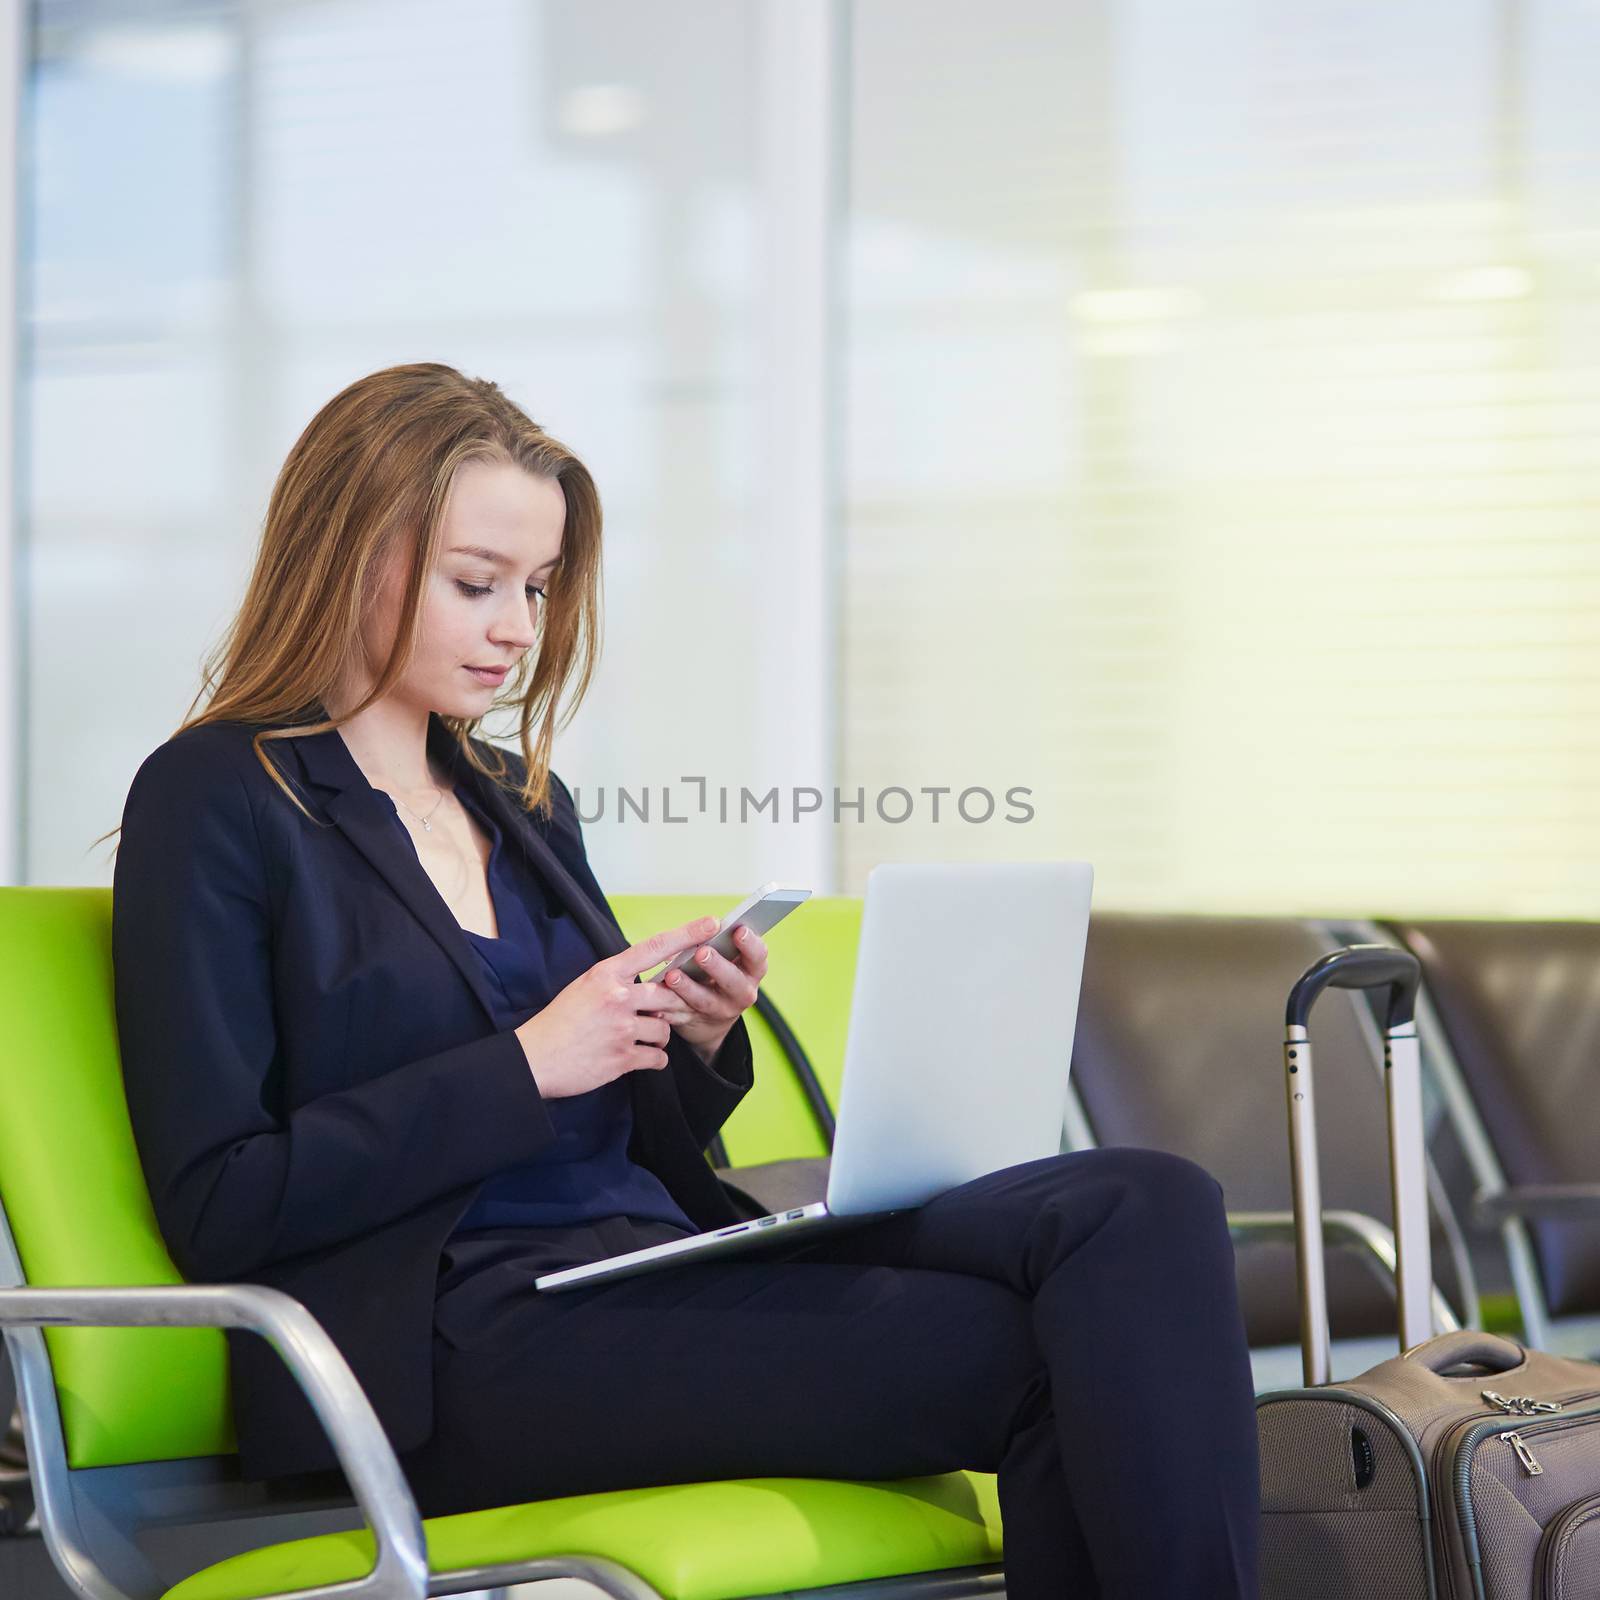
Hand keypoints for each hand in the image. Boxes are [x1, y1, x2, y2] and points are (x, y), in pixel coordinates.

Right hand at [514, 916, 719, 1097]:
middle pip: (668, 995)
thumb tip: (654, 985)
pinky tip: (637, 1057)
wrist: (533, 1058)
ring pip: (665, 1030)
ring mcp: (620, 1028)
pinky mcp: (622, 1058)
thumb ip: (618, 981)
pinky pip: (658, 1057)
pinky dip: (653, 1059)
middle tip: (655, 1015)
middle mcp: (617, 997)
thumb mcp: (585, 987)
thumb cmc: (559, 1021)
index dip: (687, 934)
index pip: (654, 947)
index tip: (712, 923)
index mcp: (606, 974)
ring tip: (638, 1038)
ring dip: (659, 1037)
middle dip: (668, 1008)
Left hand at [644, 923, 768, 1065]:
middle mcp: (743, 993)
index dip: (750, 944)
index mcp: (752, 970)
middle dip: (717, 966)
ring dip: (688, 988)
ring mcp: (721, 1011)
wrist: (711, 1017)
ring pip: (706, 1001)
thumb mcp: (725, 957)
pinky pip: (681, 1017)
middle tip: (702, 952)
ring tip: (672, 975)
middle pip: (734, 981)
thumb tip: (700, 928)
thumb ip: (716, 942)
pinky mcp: (697, 1023)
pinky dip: (667, 1010)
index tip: (738, 930)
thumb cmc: (716, 972)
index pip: (758, 956)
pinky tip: (656, 1004)